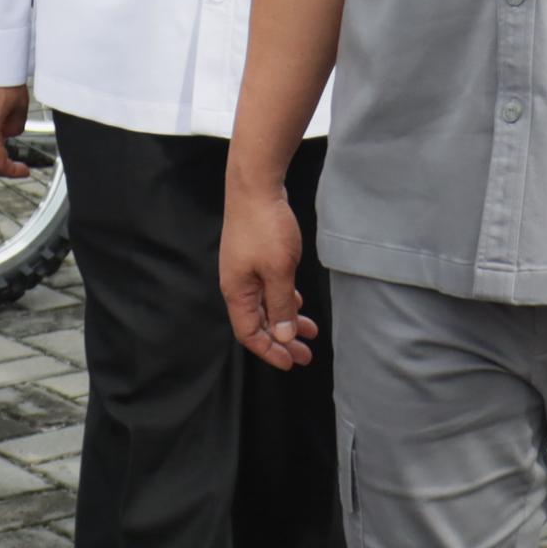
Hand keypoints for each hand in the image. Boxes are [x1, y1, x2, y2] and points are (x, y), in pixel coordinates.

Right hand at [221, 184, 316, 371]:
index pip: (249, 333)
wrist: (255, 185)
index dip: (269, 351)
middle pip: (257, 323)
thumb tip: (282, 336)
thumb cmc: (265, 226)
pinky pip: (267, 288)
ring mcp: (245, 270)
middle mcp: (237, 284)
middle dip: (281, 340)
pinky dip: (283, 300)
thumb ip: (281, 305)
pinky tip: (297, 302)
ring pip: (265, 305)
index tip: (291, 362)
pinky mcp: (254, 257)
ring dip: (286, 320)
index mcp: (237, 292)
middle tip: (305, 354)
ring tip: (309, 331)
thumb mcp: (279, 271)